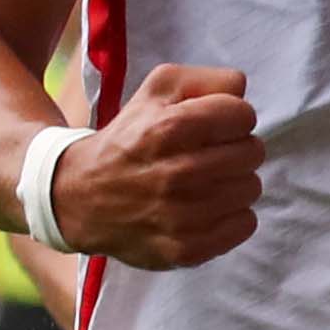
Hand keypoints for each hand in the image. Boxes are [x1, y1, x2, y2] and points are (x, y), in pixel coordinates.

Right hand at [48, 65, 261, 269]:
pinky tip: (205, 208)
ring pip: (251, 188)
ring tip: (203, 181)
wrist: (77, 197)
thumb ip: (206, 80)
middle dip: (235, 148)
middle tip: (208, 155)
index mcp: (169, 129)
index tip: (212, 127)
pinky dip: (231, 216)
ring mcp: (182, 216)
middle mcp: (178, 173)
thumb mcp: (156, 91)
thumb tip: (241, 89)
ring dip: (234, 182)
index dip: (231, 118)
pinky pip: (245, 224)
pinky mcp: (186, 248)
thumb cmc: (127, 139)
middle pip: (252, 152)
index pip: (243, 115)